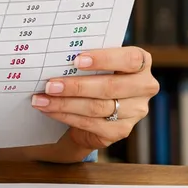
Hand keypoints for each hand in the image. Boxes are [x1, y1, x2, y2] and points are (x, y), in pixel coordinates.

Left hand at [30, 46, 157, 153]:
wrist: (96, 107)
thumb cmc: (96, 74)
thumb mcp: (97, 63)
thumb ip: (88, 58)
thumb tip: (58, 56)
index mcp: (142, 63)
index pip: (130, 59)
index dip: (104, 59)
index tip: (77, 60)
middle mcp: (144, 87)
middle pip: (110, 87)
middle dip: (76, 86)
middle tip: (50, 85)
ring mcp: (135, 111)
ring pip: (97, 107)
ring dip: (65, 103)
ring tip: (42, 99)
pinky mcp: (122, 130)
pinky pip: (91, 124)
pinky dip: (66, 116)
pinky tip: (49, 110)